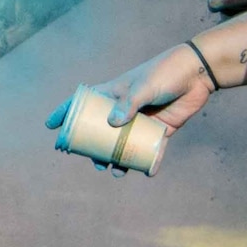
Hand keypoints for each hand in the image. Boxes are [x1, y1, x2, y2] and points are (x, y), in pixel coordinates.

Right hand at [46, 45, 212, 173]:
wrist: (196, 74)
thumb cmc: (164, 73)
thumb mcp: (144, 86)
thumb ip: (129, 103)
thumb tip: (112, 124)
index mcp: (112, 93)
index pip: (82, 103)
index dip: (65, 113)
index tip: (50, 126)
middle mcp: (122, 109)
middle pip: (100, 131)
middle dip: (92, 148)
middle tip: (92, 162)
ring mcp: (140, 121)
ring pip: (122, 144)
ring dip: (117, 159)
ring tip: (114, 172)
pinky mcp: (159, 130)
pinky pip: (150, 150)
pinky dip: (148, 162)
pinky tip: (147, 172)